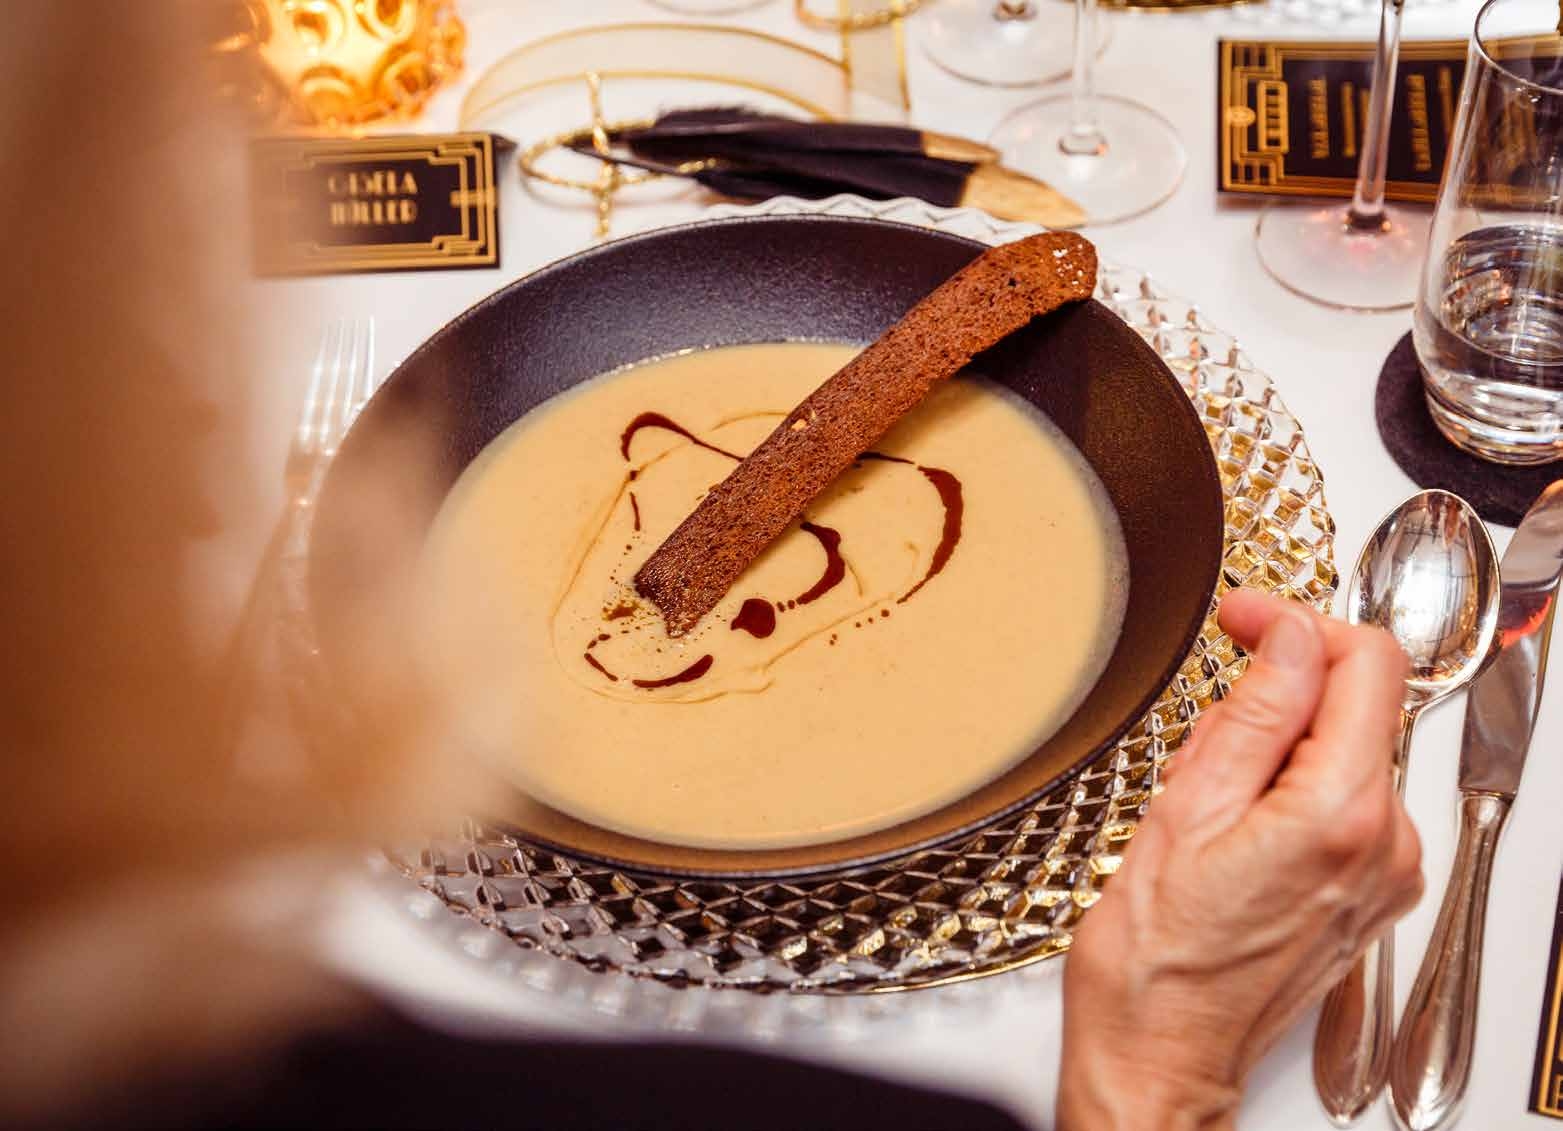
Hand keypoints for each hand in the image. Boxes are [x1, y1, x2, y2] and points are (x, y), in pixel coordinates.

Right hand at [1055, 589, 1423, 1130]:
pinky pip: (1344, 802)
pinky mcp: (1369, 893)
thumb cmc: (1154, 958)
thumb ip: (1252, 713)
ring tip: (1206, 795)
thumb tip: (1288, 636)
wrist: (1160, 1053)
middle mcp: (1386, 844)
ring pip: (1346, 752)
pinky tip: (1231, 824)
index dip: (1297, 622)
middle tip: (1205, 723)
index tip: (1242, 619)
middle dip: (1282, 689)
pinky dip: (1291, 786)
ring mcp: (1385, 873)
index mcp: (1340, 814)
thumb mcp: (1184, 810)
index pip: (1364, 662)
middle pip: (1359, 706)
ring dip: (1280, 743)